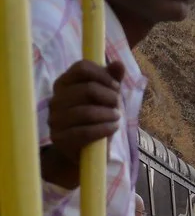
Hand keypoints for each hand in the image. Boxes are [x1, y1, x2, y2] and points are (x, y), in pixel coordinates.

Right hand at [41, 60, 124, 189]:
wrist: (84, 151)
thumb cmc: (95, 120)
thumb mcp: (106, 99)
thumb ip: (111, 81)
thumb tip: (118, 64)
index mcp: (64, 83)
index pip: (82, 68)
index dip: (103, 75)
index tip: (116, 87)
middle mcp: (56, 99)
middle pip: (87, 89)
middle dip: (110, 97)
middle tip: (118, 105)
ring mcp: (55, 119)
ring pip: (86, 112)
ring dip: (108, 114)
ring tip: (116, 118)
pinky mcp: (60, 139)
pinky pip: (84, 132)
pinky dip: (104, 129)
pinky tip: (112, 128)